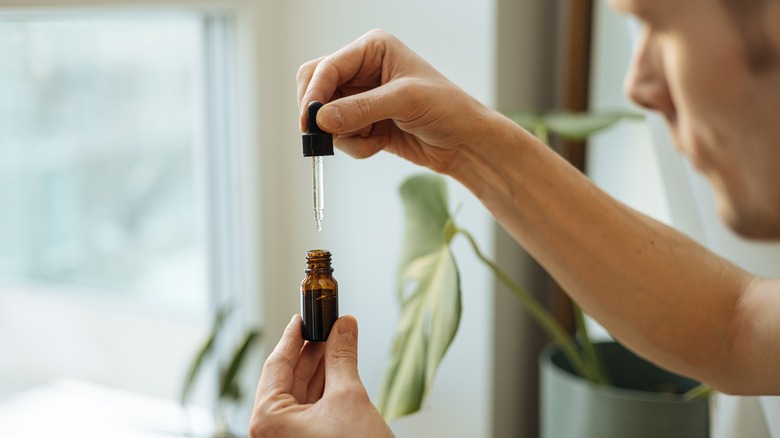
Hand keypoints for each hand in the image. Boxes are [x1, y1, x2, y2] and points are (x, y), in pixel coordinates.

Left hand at [249, 314, 392, 437]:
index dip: (293, 335)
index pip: (276, 363)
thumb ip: (343, 356)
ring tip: (338, 339)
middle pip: (288, 377)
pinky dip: (325, 387)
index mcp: (267, 418)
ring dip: (320, 366)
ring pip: (301, 392)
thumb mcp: (349, 397)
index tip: (303, 315)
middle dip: (311, 349)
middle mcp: (271, 431)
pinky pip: (310, 408)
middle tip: (327, 323)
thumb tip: (343, 326)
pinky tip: (340, 368)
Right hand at [297, 29, 495, 174]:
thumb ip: (360, 109)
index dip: (314, 94)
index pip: (327, 67)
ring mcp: (361, 98)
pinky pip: (341, 136)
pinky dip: (355, 146)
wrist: (464, 141)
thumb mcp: (404, 101)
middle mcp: (362, 70)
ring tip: (372, 141)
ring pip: (326, 117)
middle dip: (321, 115)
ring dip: (344, 135)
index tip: (309, 122)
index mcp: (372, 50)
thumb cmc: (446, 108)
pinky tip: (379, 144)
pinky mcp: (364, 122)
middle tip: (324, 137)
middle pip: (317, 88)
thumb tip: (321, 119)